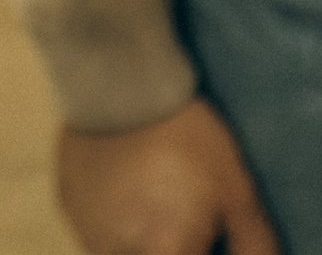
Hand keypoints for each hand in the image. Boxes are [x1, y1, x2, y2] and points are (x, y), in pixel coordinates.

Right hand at [56, 102, 280, 254]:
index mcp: (165, 254)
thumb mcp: (238, 193)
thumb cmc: (185, 139)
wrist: (120, 83)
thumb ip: (253, 246)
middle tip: (184, 214)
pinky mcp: (68, 208)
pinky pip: (97, 232)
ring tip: (156, 198)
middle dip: (172, 245)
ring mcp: (87, 233)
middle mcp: (119, 254)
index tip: (210, 236)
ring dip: (142, 240)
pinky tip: (129, 187)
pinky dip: (116, 220)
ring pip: (122, 252)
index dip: (203, 248)